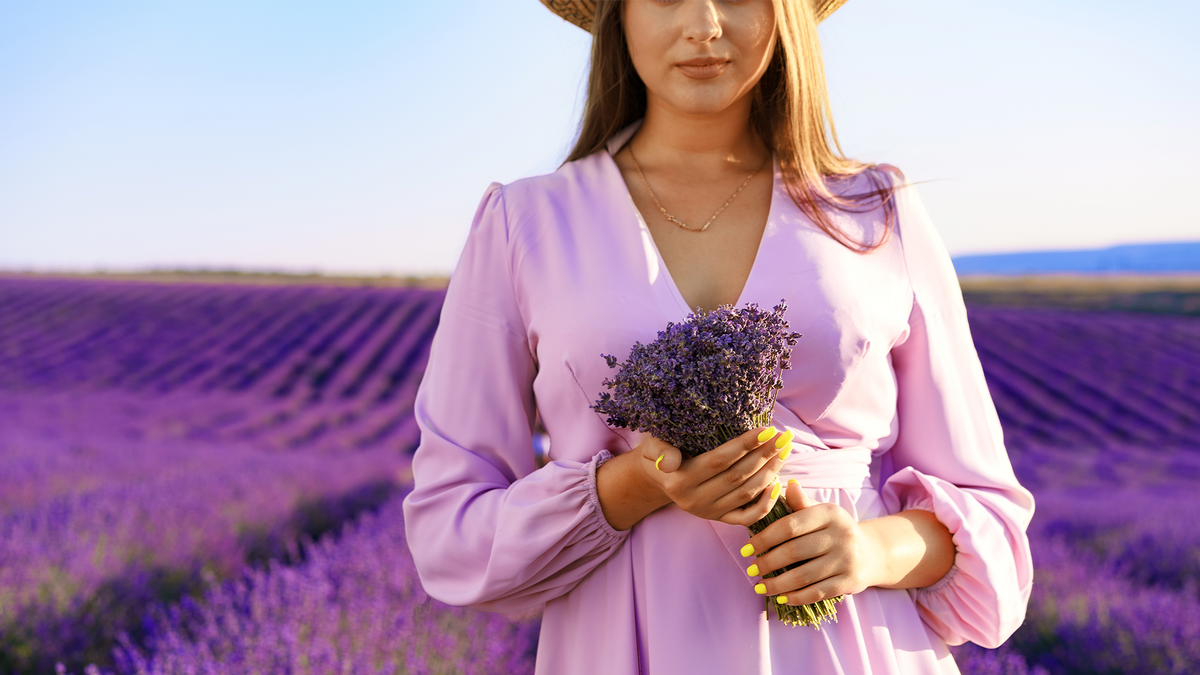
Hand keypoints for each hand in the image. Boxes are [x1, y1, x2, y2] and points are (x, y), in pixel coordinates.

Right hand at [635, 426, 794, 526]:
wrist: (656, 478)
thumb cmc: (658, 453)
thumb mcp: (652, 446)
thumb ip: (660, 451)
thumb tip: (670, 462)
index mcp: (680, 480)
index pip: (719, 461)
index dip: (745, 445)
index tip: (767, 429)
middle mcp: (695, 500)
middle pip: (738, 476)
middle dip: (764, 455)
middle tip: (784, 437)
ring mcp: (708, 512)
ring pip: (746, 493)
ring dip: (770, 472)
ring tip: (784, 451)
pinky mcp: (718, 519)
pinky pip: (747, 517)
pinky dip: (766, 503)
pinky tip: (778, 483)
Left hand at [743, 480, 883, 605]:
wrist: (871, 553)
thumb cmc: (834, 530)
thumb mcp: (820, 513)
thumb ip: (800, 503)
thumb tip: (785, 485)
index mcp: (830, 513)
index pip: (790, 526)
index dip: (764, 538)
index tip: (746, 549)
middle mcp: (841, 534)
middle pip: (794, 552)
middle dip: (767, 563)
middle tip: (751, 569)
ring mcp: (847, 559)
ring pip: (804, 576)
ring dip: (777, 584)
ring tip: (760, 587)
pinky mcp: (850, 581)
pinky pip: (817, 593)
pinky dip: (796, 597)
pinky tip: (781, 598)